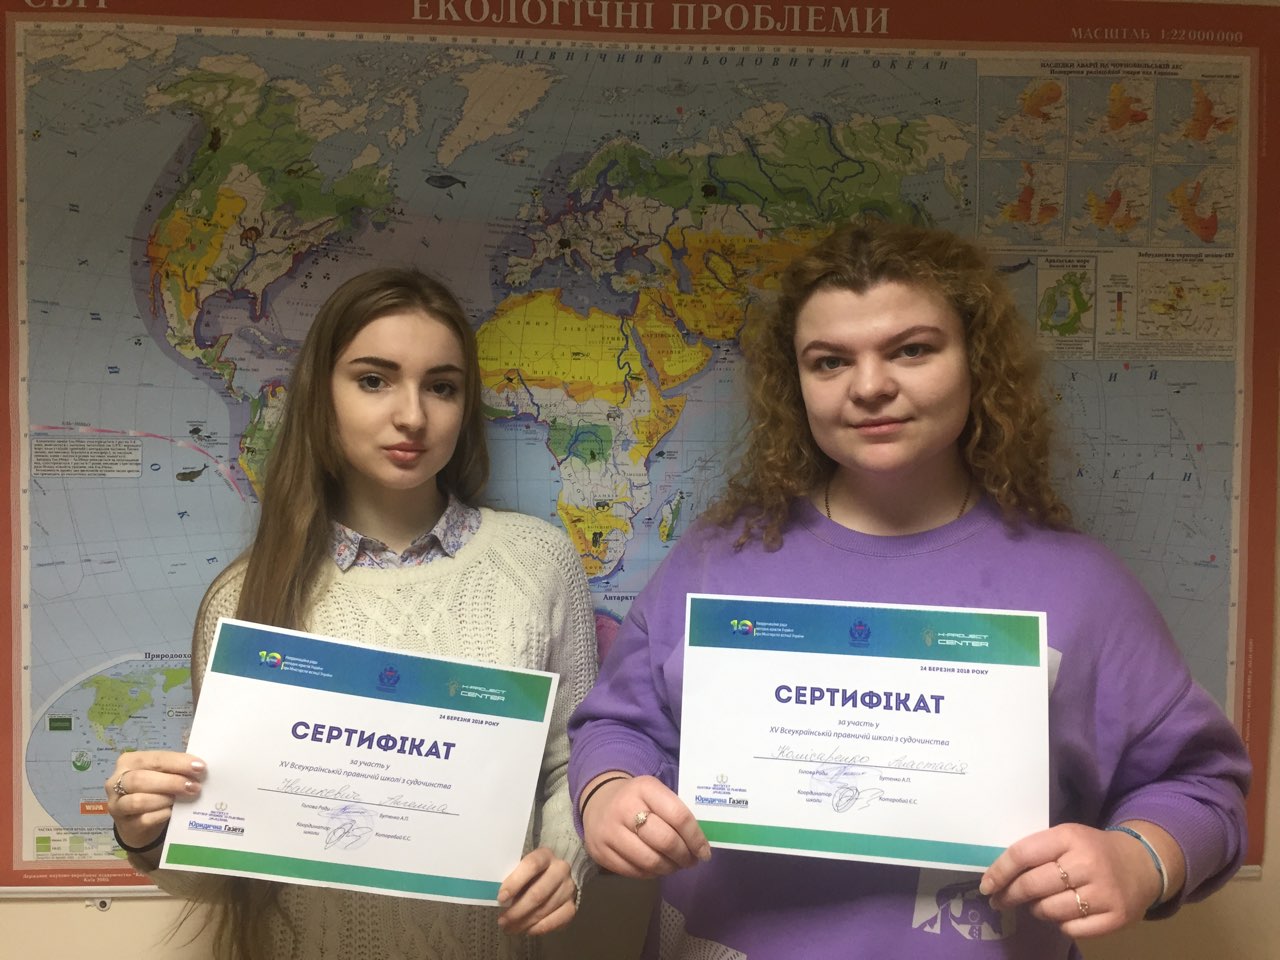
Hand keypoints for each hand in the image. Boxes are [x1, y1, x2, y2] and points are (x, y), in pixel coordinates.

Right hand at [105, 750, 205, 859]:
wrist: (139, 822)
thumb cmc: (154, 790)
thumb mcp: (162, 774)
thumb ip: (175, 769)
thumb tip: (199, 768)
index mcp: (129, 761)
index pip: (153, 758)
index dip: (177, 762)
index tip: (200, 767)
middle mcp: (116, 782)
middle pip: (141, 779)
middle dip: (171, 782)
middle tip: (194, 786)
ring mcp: (117, 805)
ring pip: (138, 801)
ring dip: (165, 799)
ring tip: (182, 799)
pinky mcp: (125, 825)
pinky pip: (144, 819)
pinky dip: (162, 815)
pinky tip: (172, 812)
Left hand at [497, 847, 575, 934]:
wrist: (557, 874)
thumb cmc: (531, 872)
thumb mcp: (522, 867)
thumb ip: (512, 878)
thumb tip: (500, 899)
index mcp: (545, 855)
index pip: (531, 866)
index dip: (515, 882)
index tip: (501, 898)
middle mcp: (560, 870)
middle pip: (538, 893)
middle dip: (517, 910)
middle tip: (502, 921)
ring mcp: (568, 888)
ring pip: (545, 909)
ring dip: (524, 922)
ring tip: (510, 928)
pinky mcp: (572, 906)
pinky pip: (556, 921)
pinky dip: (539, 928)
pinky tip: (527, 930)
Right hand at [580, 774, 709, 878]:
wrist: (598, 801)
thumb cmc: (637, 799)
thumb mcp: (655, 793)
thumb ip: (676, 812)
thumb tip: (700, 845)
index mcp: (644, 788)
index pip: (679, 816)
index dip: (696, 838)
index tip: (704, 851)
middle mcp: (624, 807)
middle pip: (665, 841)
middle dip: (684, 856)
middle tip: (691, 861)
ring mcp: (609, 831)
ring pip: (649, 861)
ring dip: (669, 868)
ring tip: (676, 865)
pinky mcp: (599, 851)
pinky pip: (633, 872)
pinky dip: (651, 874)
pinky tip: (657, 867)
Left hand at [979, 822, 1172, 937]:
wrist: (1143, 863)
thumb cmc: (1093, 850)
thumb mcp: (1067, 838)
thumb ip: (1037, 851)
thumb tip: (998, 876)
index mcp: (1070, 837)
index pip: (1023, 854)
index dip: (999, 872)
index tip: (986, 885)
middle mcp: (1088, 863)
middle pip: (1033, 885)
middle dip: (1010, 895)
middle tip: (1000, 901)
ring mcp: (1104, 892)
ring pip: (1050, 911)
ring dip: (1036, 910)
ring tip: (1036, 905)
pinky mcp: (1117, 917)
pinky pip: (1072, 929)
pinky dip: (1061, 924)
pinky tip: (1062, 915)